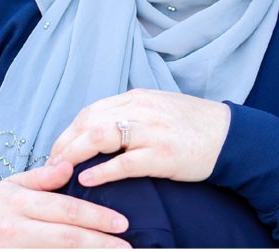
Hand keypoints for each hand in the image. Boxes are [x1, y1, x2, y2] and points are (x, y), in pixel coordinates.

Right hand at [0, 160, 130, 247]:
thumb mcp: (13, 184)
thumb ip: (42, 176)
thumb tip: (69, 164)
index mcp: (18, 203)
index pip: (65, 210)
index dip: (96, 217)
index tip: (122, 222)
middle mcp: (16, 231)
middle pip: (67, 239)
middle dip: (100, 244)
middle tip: (127, 247)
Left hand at [49, 89, 230, 186]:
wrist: (229, 136)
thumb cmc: (193, 125)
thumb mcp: (159, 108)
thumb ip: (132, 113)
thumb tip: (101, 128)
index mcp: (138, 98)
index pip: (92, 111)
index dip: (69, 131)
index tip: (57, 150)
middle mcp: (141, 109)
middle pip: (90, 121)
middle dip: (64, 144)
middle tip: (49, 166)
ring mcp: (152, 131)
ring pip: (101, 136)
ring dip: (74, 154)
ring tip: (59, 172)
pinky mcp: (163, 154)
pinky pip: (125, 162)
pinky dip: (102, 171)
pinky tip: (87, 181)